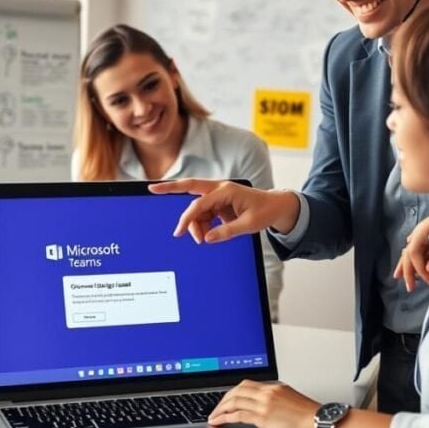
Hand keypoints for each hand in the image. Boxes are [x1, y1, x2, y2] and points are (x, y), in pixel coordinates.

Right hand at [148, 179, 298, 243]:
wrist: (276, 207)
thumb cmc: (265, 211)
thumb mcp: (248, 225)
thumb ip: (226, 232)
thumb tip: (206, 239)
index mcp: (227, 190)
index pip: (200, 204)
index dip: (188, 219)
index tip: (179, 232)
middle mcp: (220, 190)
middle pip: (189, 187)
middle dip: (170, 188)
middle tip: (152, 188)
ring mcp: (218, 196)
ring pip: (197, 208)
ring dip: (195, 224)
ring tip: (201, 240)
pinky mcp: (219, 203)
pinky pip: (204, 214)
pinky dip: (202, 225)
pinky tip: (206, 235)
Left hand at [208, 380, 320, 427]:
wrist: (319, 421)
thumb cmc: (310, 415)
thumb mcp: (291, 399)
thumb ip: (277, 398)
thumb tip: (267, 404)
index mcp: (273, 387)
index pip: (246, 384)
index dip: (233, 391)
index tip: (227, 398)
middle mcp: (267, 392)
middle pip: (237, 390)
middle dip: (223, 399)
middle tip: (216, 407)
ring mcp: (264, 403)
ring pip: (234, 401)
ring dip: (221, 408)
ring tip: (214, 416)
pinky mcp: (262, 417)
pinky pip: (237, 415)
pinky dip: (224, 417)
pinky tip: (219, 421)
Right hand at [393, 207, 428, 290]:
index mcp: (424, 229)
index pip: (413, 252)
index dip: (419, 269)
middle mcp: (422, 230)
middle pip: (408, 252)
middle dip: (408, 270)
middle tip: (410, 287)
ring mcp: (426, 231)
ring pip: (411, 250)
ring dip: (408, 265)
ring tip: (402, 277)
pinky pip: (420, 248)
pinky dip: (417, 259)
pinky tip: (415, 263)